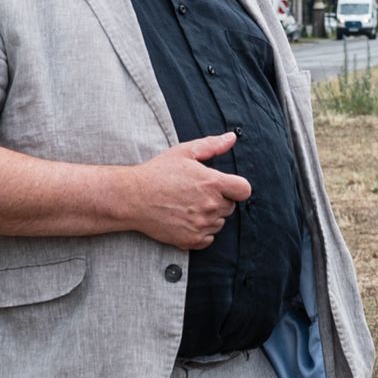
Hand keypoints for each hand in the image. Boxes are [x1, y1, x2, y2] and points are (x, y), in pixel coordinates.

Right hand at [124, 133, 252, 249]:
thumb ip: (212, 145)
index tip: (224, 186)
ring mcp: (201, 224)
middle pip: (230, 207)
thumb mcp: (184, 152)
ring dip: (210, 216)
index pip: (244, 190)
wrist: (133, 197)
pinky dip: (201, 231)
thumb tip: (232, 138)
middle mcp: (211, 206)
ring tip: (188, 206)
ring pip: (219, 222)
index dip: (236, 187)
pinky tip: (186, 219)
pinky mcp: (191, 239)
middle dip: (219, 200)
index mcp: (213, 183)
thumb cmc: (157, 173)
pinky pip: (208, 238)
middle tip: (196, 194)